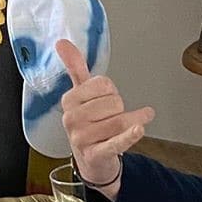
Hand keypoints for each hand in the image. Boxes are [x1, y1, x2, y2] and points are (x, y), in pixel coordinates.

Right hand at [56, 40, 154, 198]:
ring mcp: (82, 138)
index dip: (110, 91)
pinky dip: (129, 135)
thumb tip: (62, 42)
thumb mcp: (81, 96)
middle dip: (119, 108)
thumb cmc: (89, 124)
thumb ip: (75, 69)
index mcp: (69, 100)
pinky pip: (116, 142)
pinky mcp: (96, 154)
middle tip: (110, 118)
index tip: (104, 99)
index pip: (103, 84)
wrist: (92, 160)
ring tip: (126, 127)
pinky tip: (139, 128)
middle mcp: (72, 119)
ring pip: (120, 120)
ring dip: (131, 122)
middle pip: (114, 102)